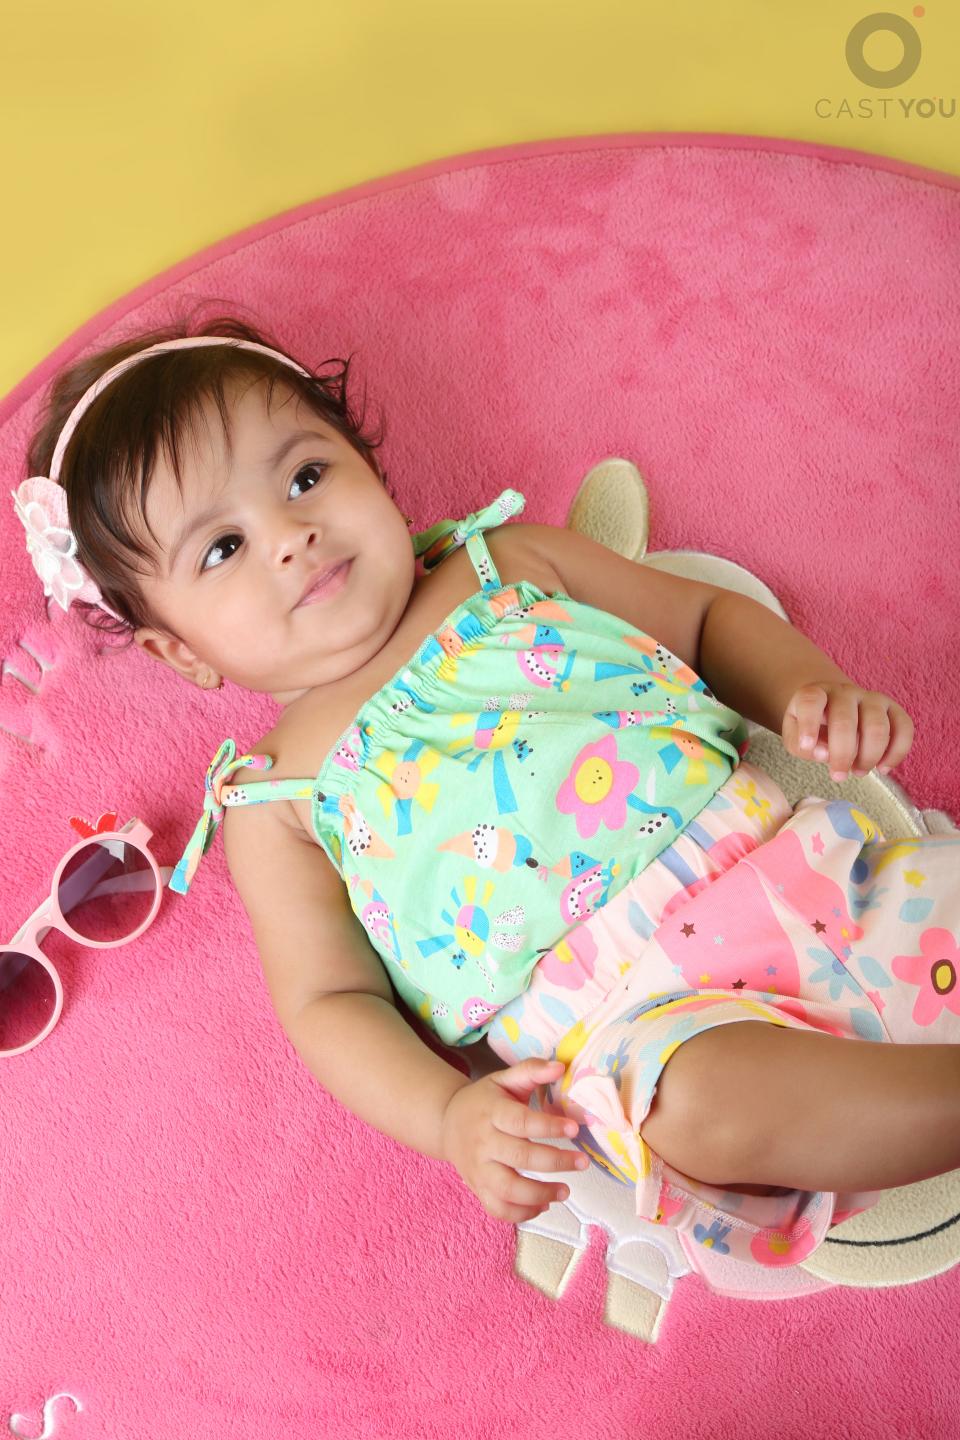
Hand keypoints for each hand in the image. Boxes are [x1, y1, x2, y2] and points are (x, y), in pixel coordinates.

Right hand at [440, 1057, 586, 1222]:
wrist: (446, 1122)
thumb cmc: (484, 1100)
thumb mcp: (503, 1080)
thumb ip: (531, 1071)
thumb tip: (560, 1067)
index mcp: (491, 1111)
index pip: (521, 1121)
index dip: (548, 1126)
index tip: (574, 1129)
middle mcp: (483, 1142)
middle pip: (519, 1158)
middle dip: (555, 1162)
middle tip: (582, 1163)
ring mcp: (478, 1169)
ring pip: (508, 1190)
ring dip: (540, 1194)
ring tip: (565, 1191)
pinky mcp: (477, 1188)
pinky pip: (498, 1209)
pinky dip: (522, 1213)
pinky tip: (543, 1205)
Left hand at [782, 681, 914, 781]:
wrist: (834, 708)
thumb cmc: (813, 727)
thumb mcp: (795, 737)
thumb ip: (801, 746)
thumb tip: (824, 753)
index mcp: (816, 693)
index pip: (811, 702)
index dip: (808, 724)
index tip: (807, 747)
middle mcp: (845, 691)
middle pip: (846, 720)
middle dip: (842, 754)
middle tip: (838, 776)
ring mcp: (872, 698)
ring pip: (877, 726)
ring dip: (869, 756)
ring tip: (858, 771)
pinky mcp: (893, 709)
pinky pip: (904, 727)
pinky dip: (897, 752)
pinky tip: (883, 768)